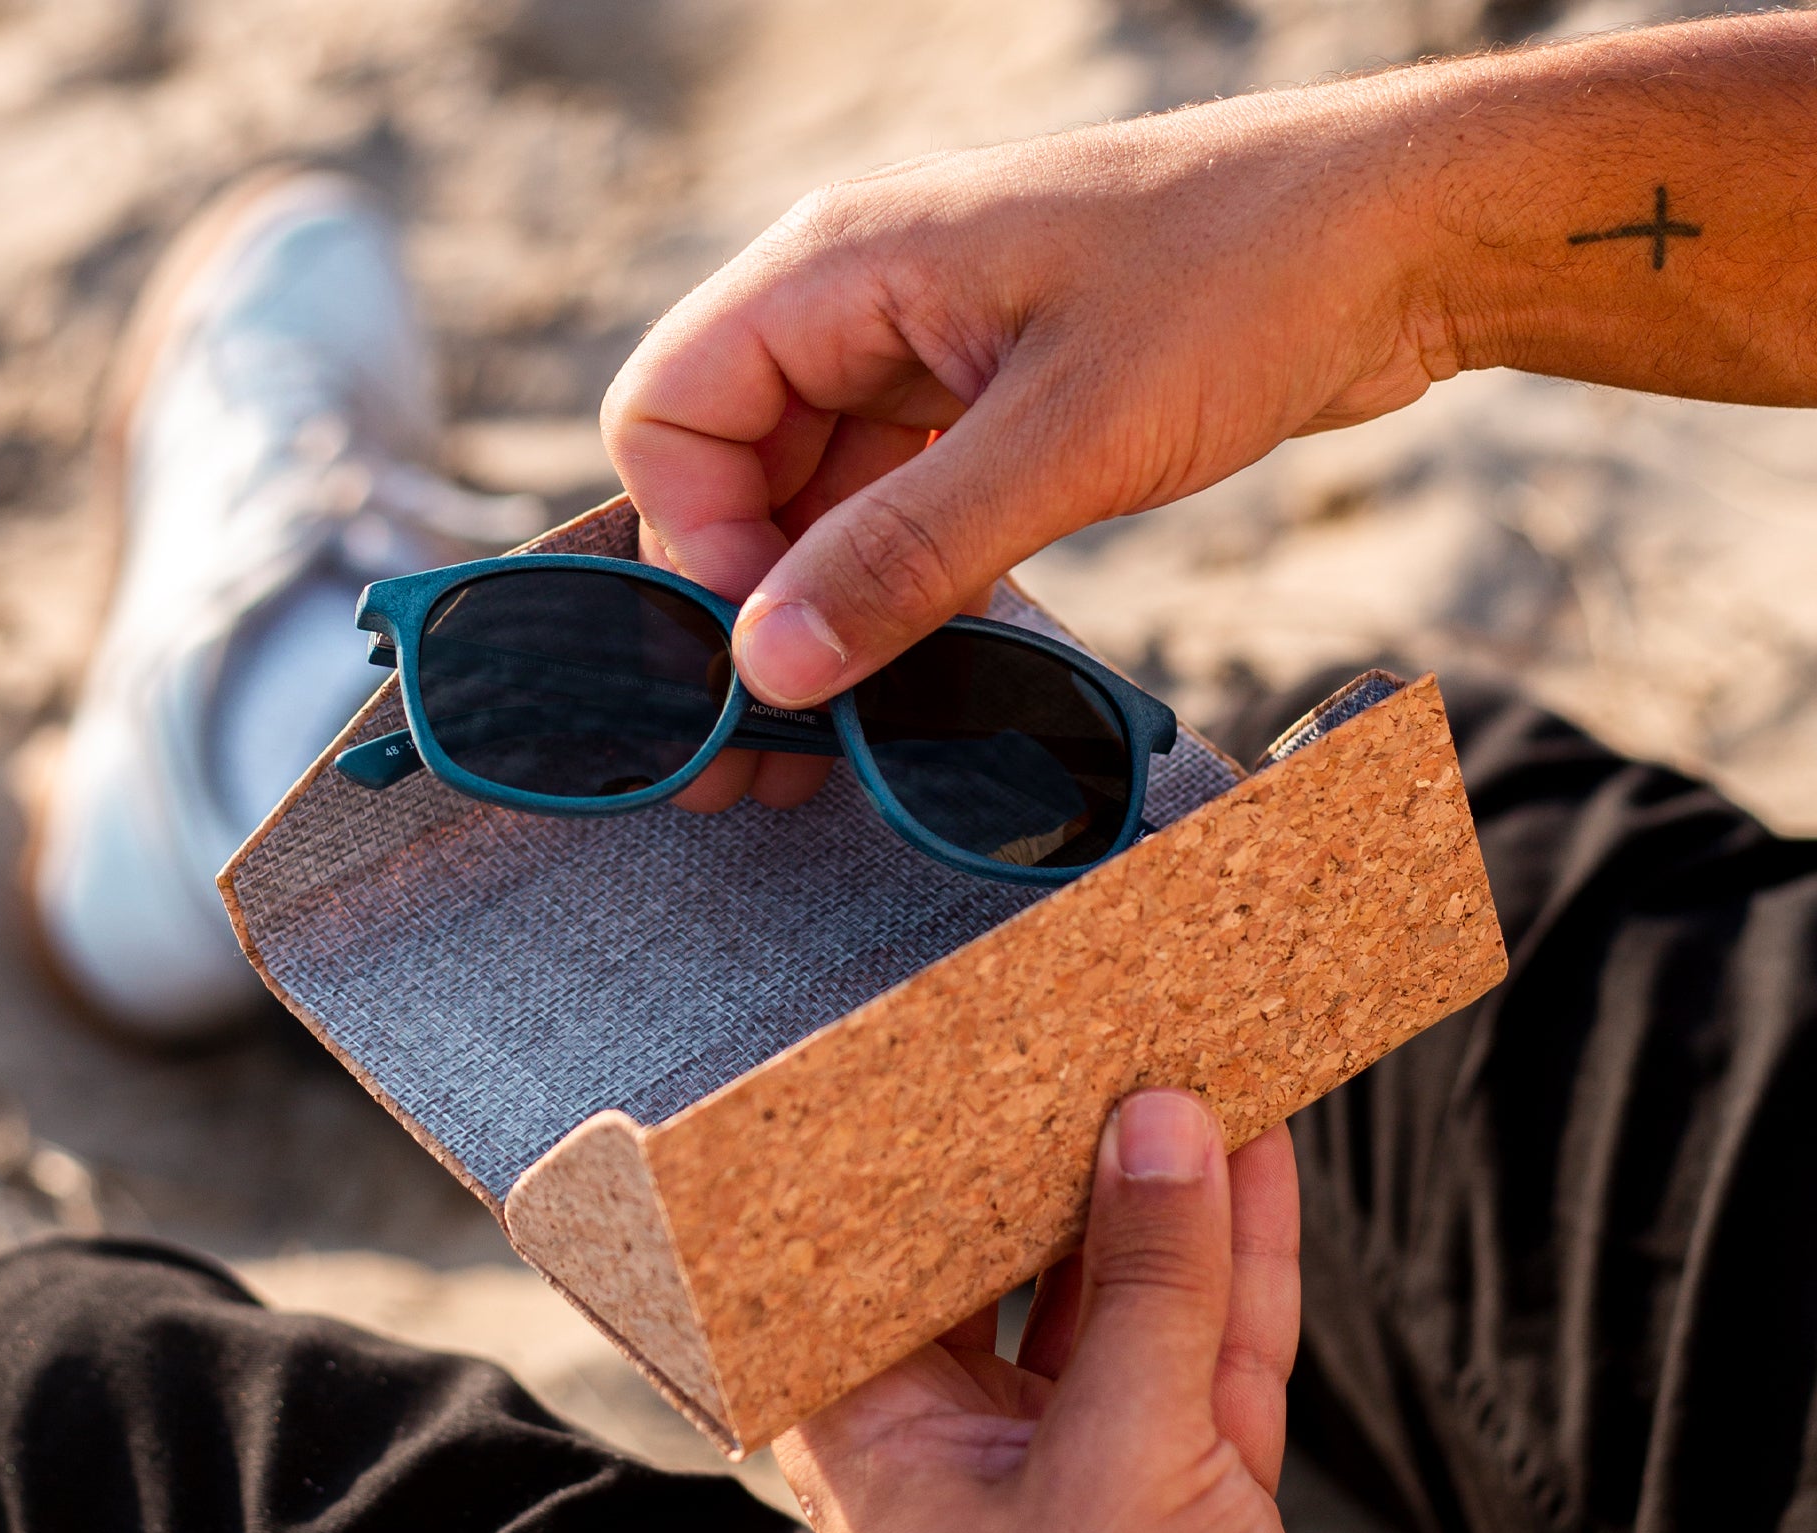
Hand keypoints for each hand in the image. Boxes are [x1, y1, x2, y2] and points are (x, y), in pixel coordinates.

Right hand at [602, 11, 1816, 814]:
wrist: (1403, 239)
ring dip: (824, 612)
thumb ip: (907, 553)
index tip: (761, 657)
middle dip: (743, 605)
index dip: (693, 545)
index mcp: (841, 265)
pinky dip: (901, 591)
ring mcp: (925, 354)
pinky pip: (900, 508)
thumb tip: (767, 668)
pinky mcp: (990, 405)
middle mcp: (861, 302)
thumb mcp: (1069, 434)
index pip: (671, 410)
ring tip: (840, 738)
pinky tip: (925, 676)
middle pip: (733, 469)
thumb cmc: (1244, 280)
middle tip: (771, 751)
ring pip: (817, 500)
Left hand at [773, 1089, 1315, 1532]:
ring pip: (1124, 1293)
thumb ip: (1153, 1293)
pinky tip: (1259, 1155)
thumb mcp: (1129, 1463)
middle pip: (1006, 1266)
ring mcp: (1081, 1457)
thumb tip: (1161, 1128)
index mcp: (887, 1446)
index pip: (869, 1270)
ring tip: (1189, 1066)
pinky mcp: (1184, 1477)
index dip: (904, 1165)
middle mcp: (967, 1443)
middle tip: (1093, 1044)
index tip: (942, 1059)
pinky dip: (1242, 1254)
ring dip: (1169, 1189)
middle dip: (1061, 1161)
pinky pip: (1210, 1341)